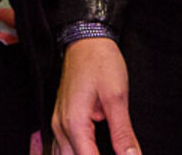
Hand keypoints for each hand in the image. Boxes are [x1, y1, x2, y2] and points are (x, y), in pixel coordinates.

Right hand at [52, 37, 139, 154]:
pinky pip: (61, 149)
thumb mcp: (117, 97)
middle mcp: (61, 128)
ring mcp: (58, 124)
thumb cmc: (101, 62)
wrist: (85, 39)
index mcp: (75, 124)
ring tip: (102, 152)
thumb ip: (123, 132)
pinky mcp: (61, 120)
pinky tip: (90, 151)